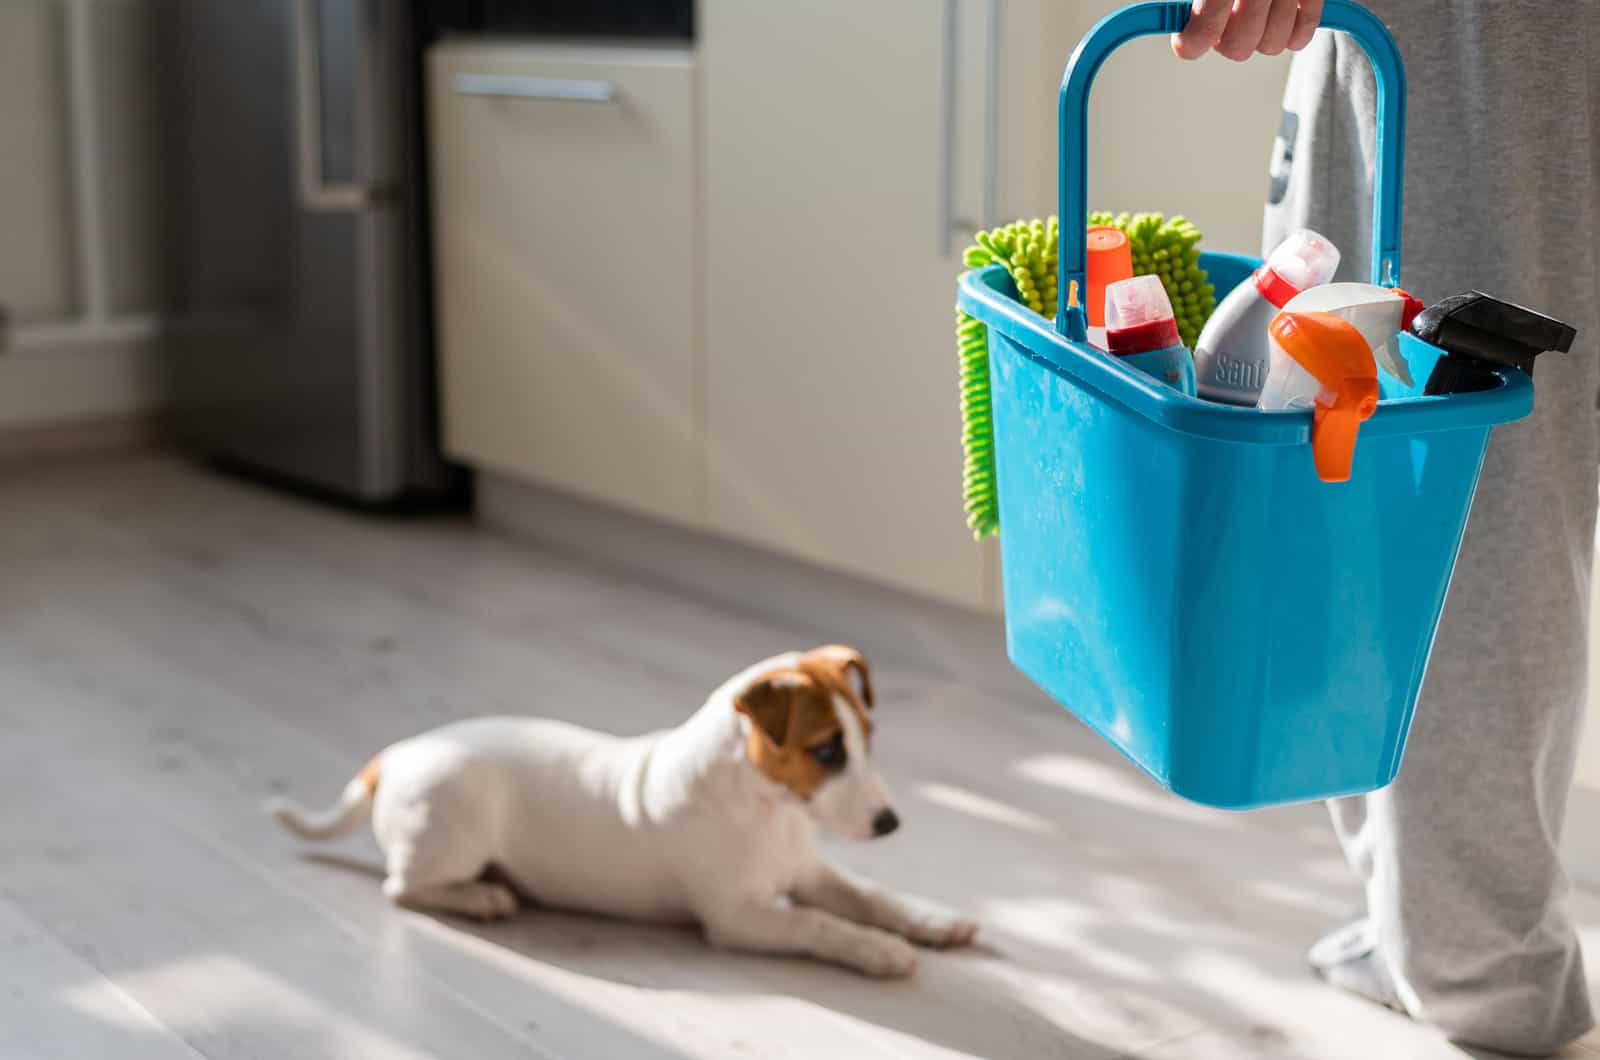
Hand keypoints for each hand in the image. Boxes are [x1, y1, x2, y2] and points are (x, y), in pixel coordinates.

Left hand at [1172, 0, 1323, 60]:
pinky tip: (1278, 19)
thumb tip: (1185, 31)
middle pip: (1239, 46)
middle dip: (1228, 42)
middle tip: (1225, 23)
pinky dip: (1292, 34)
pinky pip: (1304, 33)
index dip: (1193, 41)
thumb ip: (1196, 4)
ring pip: (1271, 45)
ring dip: (1258, 36)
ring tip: (1254, 12)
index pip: (1206, 24)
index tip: (1188, 43)